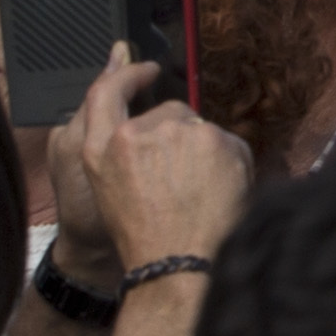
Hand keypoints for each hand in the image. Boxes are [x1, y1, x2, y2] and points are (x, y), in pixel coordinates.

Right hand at [67, 57, 252, 277]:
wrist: (178, 267)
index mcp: (104, 148)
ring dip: (206, 153)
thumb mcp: (110, 191)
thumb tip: (156, 121)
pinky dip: (231, 164)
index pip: (107, 92)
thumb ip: (123, 148)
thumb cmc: (147, 238)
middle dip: (181, 138)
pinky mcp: (216, 139)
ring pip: (203, 129)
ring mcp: (179, 133)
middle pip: (171, 113)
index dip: (127, 74)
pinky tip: (219, 195)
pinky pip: (231, 143)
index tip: (146, 68)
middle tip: (182, 183)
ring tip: (199, 196)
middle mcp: (138, 133)